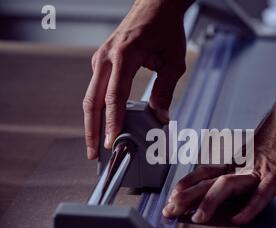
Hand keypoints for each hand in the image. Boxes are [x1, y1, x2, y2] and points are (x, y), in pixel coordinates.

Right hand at [83, 0, 189, 158]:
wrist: (155, 6)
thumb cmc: (164, 28)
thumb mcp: (174, 61)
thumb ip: (165, 90)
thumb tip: (160, 116)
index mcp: (124, 56)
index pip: (114, 97)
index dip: (112, 123)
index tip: (110, 142)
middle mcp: (106, 58)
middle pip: (91, 101)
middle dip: (91, 130)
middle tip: (94, 153)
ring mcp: (100, 59)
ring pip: (90, 97)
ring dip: (91, 122)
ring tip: (96, 144)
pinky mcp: (101, 62)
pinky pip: (95, 90)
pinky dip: (96, 109)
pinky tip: (102, 123)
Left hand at [162, 85, 275, 224]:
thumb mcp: (252, 152)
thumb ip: (240, 166)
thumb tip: (228, 178)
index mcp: (234, 163)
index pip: (203, 175)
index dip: (186, 186)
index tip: (171, 196)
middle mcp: (240, 167)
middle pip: (207, 183)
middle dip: (186, 198)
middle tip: (169, 211)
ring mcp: (256, 172)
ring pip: (227, 186)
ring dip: (210, 203)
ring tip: (198, 218)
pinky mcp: (275, 177)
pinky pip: (260, 194)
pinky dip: (248, 208)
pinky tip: (238, 220)